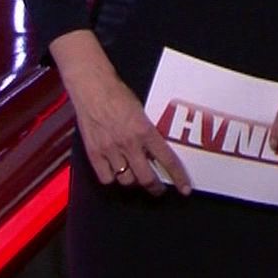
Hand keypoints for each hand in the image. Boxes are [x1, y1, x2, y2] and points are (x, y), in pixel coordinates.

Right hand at [50, 29, 191, 195]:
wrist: (92, 88)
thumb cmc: (118, 95)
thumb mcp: (143, 111)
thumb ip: (149, 132)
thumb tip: (157, 150)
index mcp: (145, 131)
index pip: (167, 160)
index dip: (178, 177)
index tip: (185, 189)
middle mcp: (129, 143)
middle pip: (146, 178)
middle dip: (155, 188)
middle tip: (158, 189)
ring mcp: (110, 150)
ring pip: (126, 181)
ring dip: (133, 181)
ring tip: (135, 176)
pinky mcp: (94, 153)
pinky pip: (106, 178)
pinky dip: (112, 178)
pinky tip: (115, 172)